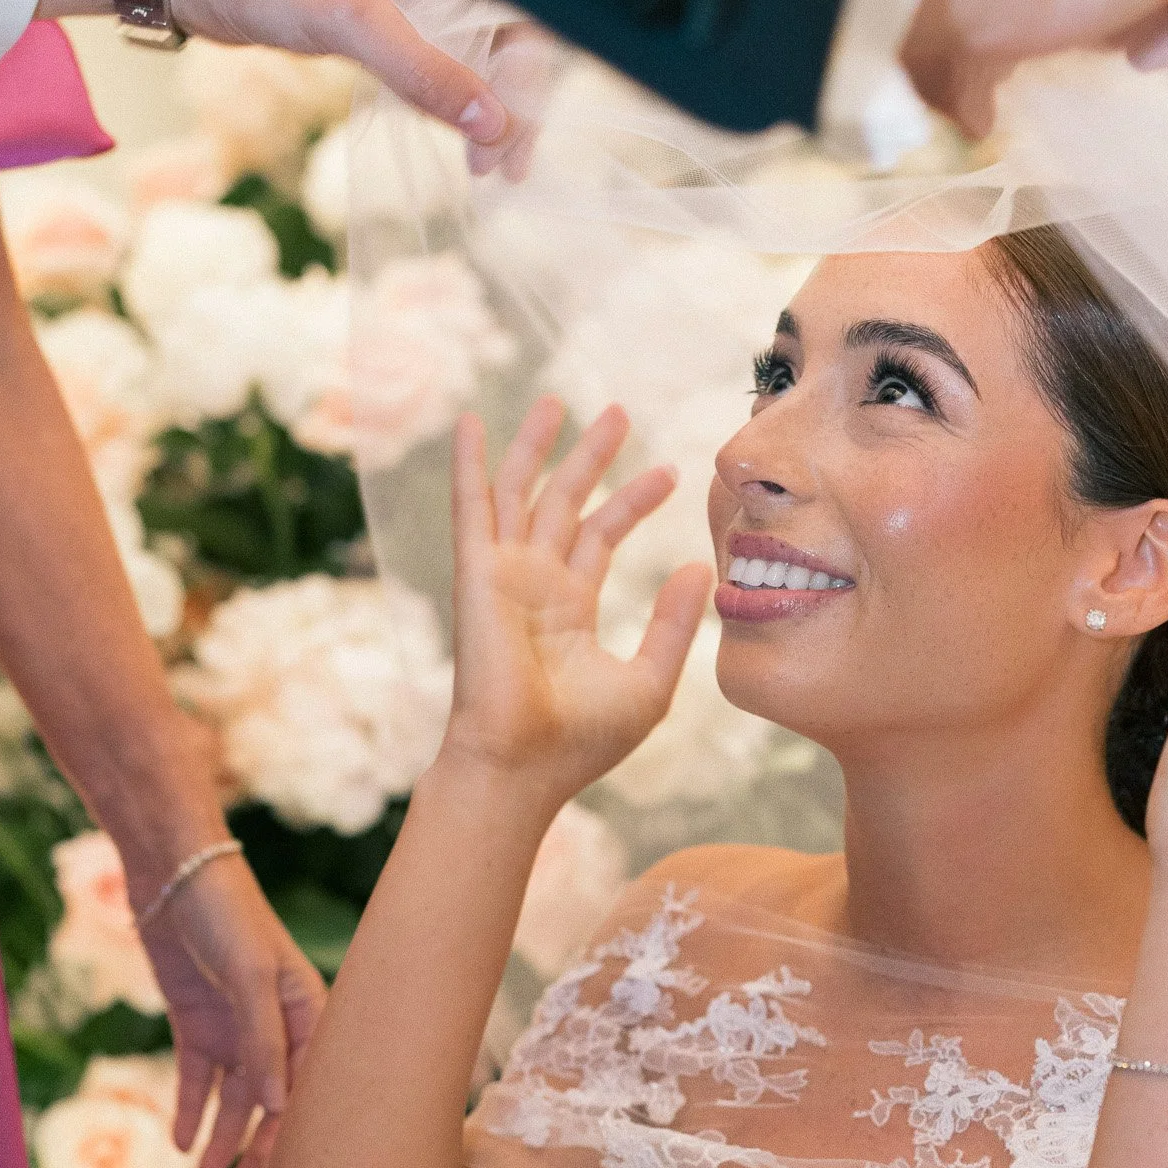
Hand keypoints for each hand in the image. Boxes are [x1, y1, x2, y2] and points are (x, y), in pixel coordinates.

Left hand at [136, 853, 324, 1167]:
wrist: (174, 872)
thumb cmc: (226, 913)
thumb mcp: (250, 975)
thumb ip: (262, 1040)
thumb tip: (274, 1107)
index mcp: (309, 1012)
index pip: (310, 1085)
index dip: (300, 1131)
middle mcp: (277, 1027)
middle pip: (272, 1102)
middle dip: (260, 1148)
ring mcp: (236, 1028)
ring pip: (234, 1098)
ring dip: (222, 1138)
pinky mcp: (198, 1025)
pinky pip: (198, 1080)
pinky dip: (191, 1110)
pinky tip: (182, 1142)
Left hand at [168, 0, 542, 169]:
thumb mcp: (349, 18)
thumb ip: (424, 69)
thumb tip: (493, 124)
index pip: (515, 7)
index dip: (526, 77)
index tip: (512, 141)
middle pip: (500, 35)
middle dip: (508, 105)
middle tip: (502, 171)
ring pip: (467, 53)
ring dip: (479, 110)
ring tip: (482, 168)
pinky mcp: (373, 15)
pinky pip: (430, 58)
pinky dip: (444, 99)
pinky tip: (454, 136)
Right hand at [441, 398, 710, 804]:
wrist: (523, 767)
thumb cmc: (580, 742)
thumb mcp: (647, 681)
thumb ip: (670, 624)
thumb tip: (699, 569)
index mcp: (568, 609)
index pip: (601, 537)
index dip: (633, 501)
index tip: (671, 473)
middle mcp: (534, 586)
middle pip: (565, 504)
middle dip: (592, 457)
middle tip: (620, 413)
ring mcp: (503, 577)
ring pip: (522, 493)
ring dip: (538, 446)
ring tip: (560, 400)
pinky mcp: (478, 575)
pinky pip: (473, 507)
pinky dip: (469, 463)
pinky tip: (473, 421)